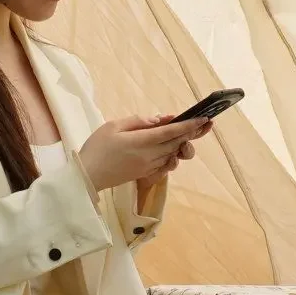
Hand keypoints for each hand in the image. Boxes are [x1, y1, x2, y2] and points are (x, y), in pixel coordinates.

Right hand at [78, 115, 209, 192]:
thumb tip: (160, 120)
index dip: (190, 125)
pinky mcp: (146, 174)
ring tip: (191, 132)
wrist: (88, 176)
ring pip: (173, 154)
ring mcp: (149, 167)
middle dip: (193, 133)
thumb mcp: (114, 126)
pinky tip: (172, 148)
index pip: (172, 132)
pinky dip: (172, 154)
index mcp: (142, 142)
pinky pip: (166, 164)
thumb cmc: (97, 147)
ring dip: (183, 143)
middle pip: (177, 143)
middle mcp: (149, 156)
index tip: (204, 118)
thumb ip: (138, 122)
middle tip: (207, 123)